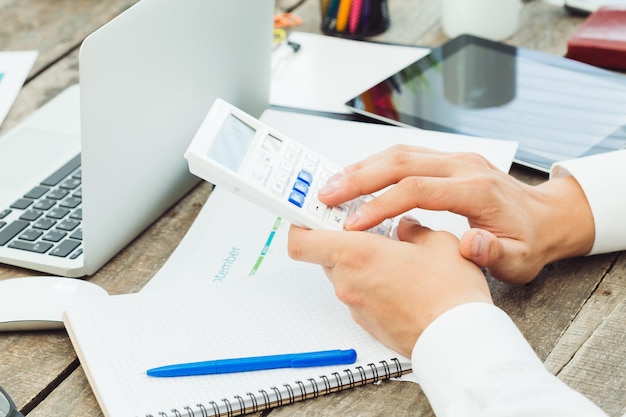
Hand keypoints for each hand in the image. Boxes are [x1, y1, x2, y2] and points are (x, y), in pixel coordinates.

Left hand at [288, 216, 491, 357]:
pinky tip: (399, 281)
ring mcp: (355, 305)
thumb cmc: (448, 295)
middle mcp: (348, 281)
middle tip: (365, 227)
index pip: (301, 240)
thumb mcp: (436, 243)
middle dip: (340, 239)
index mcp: (356, 254)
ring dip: (358, 263)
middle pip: (323, 254)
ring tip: (392, 256)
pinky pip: (359, 295)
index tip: (313, 212)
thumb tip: (406, 228)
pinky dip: (370, 284)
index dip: (301, 224)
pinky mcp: (367, 322)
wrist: (457, 341)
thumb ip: (413, 229)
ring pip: (343, 274)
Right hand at [316, 145, 593, 283]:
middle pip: (400, 161)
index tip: (354, 224)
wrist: (545, 217)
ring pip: (398, 153)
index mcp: (476, 189)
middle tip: (326, 195)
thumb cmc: (529, 240)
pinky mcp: (446, 160)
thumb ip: (495, 253)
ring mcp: (454, 159)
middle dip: (358, 177)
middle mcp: (462, 166)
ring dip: (362, 168)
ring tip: (331, 185)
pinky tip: (356, 180)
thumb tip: (471, 244)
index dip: (381, 204)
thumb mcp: (519, 260)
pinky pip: (404, 155)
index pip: (418, 189)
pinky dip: (375, 166)